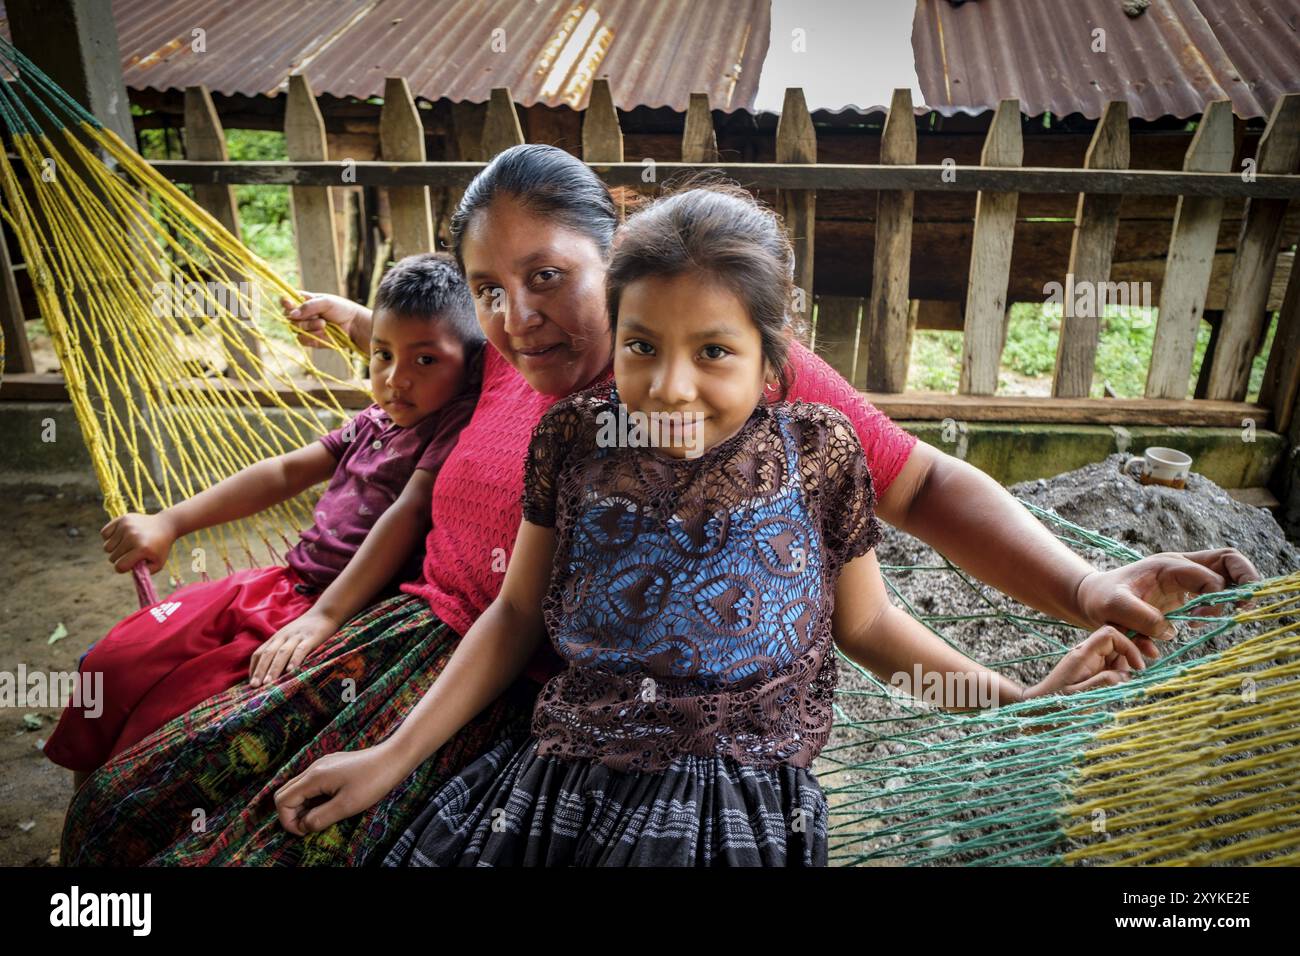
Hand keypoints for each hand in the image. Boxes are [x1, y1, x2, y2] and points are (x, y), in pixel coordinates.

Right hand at [101, 512, 177, 573]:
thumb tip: (128, 573)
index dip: (123, 569)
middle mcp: (133, 536)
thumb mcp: (158, 564)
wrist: (165, 526)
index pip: (120, 566)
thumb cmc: (160, 548)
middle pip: (112, 558)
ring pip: (106, 547)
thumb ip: (143, 573)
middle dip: (120, 559)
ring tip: (126, 545)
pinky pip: (104, 533)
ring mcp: (126, 526)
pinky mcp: (122, 519)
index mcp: (142, 549)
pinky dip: (109, 537)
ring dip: (114, 549)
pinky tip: (121, 537)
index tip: (129, 565)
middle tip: (131, 554)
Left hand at [249, 609, 337, 686]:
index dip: (254, 668)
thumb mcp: (289, 637)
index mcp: (276, 638)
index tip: (251, 684)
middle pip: (268, 654)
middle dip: (260, 671)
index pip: (259, 653)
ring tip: (268, 683)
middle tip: (254, 686)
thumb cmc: (306, 629)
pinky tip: (291, 671)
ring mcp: (296, 637)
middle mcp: (283, 637)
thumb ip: (280, 649)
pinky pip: (301, 649)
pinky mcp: (311, 637)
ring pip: (282, 653)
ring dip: (274, 668)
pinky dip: (295, 660)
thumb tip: (270, 671)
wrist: (325, 613)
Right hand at [274, 746, 404, 835]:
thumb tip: (303, 825)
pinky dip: (314, 797)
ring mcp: (323, 765)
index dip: (288, 821)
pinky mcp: (332, 765)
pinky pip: (312, 783)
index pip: (282, 801)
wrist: (395, 757)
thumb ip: (320, 818)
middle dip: (292, 814)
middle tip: (311, 826)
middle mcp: (314, 768)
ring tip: (323, 816)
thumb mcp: (346, 806)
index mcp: (314, 777)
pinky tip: (332, 803)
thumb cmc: (374, 781)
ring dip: (303, 806)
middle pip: (285, 793)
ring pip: (299, 788)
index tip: (307, 831)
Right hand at [282, 292, 368, 351]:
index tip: (289, 303)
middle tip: (318, 317)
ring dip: (309, 326)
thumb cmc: (341, 309)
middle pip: (288, 317)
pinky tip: (323, 333)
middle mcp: (301, 314)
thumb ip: (309, 306)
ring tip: (324, 324)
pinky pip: (302, 340)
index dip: (285, 302)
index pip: (287, 301)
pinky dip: (312, 337)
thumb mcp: (326, 302)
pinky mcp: (309, 339)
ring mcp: (305, 327)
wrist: (354, 326)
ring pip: (295, 328)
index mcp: (303, 301)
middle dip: (302, 318)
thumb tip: (292, 314)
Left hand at [1026, 625, 1148, 697]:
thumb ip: (1102, 682)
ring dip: (1124, 671)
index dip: (1129, 645)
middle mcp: (1086, 654)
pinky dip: (1117, 678)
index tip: (1139, 667)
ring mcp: (1088, 662)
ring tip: (1115, 690)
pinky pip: (1109, 668)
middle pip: (1116, 644)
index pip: (1110, 634)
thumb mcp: (1079, 695)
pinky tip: (1110, 692)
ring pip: (1116, 657)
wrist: (1036, 709)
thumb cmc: (1054, 705)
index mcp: (1082, 655)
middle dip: (1129, 659)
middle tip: (1131, 680)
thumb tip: (1124, 675)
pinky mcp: (1089, 672)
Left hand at [1074, 547, 1261, 655]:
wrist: (1092, 598)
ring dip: (1235, 593)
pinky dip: (1219, 606)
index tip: (1199, 621)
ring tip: (1226, 615)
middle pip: (1228, 560)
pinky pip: (1214, 592)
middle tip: (1244, 607)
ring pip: (1226, 574)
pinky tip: (1196, 624)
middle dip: (1245, 579)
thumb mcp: (1112, 608)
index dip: (1216, 598)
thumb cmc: (1101, 599)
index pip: (1209, 574)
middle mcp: (1181, 568)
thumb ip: (1140, 618)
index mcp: (1168, 566)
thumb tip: (1171, 630)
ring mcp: (1185, 579)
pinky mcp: (1184, 593)